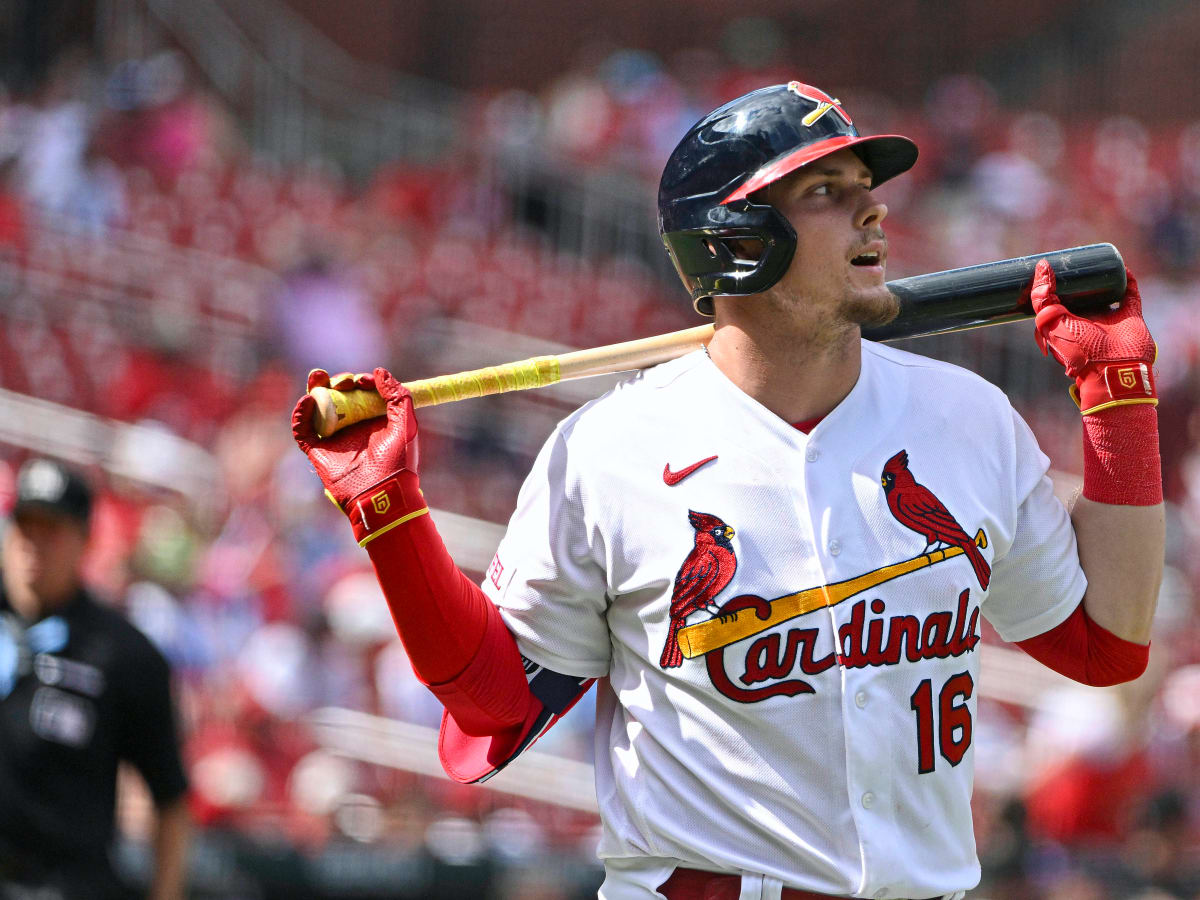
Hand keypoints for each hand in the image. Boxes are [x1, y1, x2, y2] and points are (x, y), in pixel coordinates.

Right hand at [292, 367, 418, 509]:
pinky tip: (308, 400)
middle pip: (340, 396)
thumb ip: (398, 396)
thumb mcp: (406, 425)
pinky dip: (301, 414)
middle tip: (344, 381)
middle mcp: (354, 427)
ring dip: (316, 389)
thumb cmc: (398, 462)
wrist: (381, 493)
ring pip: (319, 407)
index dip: (362, 382)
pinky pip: (303, 429)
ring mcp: (335, 438)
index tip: (364, 381)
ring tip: (318, 376)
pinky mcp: (318, 450)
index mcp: (375, 421)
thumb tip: (380, 371)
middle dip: (339, 382)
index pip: (363, 393)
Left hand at [1031, 260, 1156, 414]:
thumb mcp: (1050, 323)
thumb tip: (1042, 267)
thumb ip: (1042, 299)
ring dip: (1101, 280)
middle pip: (1080, 296)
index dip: (1051, 287)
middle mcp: (1086, 321)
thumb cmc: (1078, 350)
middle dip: (1076, 281)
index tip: (1047, 266)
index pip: (1055, 302)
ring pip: (1104, 293)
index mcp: (1064, 325)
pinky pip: (1130, 294)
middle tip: (1072, 260)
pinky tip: (1121, 267)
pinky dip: (1128, 281)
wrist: (1115, 368)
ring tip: (1094, 261)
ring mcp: (1109, 318)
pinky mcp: (1130, 316)